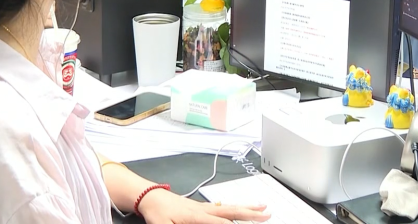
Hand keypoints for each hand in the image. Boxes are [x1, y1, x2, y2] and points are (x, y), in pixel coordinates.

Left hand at [139, 188, 269, 223]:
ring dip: (247, 208)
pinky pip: (222, 207)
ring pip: (230, 207)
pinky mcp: (200, 206)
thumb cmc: (156, 212)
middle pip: (232, 211)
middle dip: (251, 214)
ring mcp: (203, 207)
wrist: (149, 196)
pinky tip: (240, 208)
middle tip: (267, 214)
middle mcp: (204, 209)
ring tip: (262, 208)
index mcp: (197, 216)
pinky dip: (235, 207)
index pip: (221, 223)